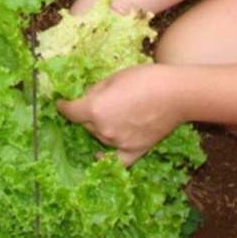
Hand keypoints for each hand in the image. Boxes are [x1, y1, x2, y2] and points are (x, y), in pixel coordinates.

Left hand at [57, 64, 181, 166]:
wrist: (176, 93)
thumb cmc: (146, 79)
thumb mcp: (114, 77)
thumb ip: (96, 90)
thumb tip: (88, 98)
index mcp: (94, 109)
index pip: (70, 111)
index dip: (63, 106)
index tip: (61, 104)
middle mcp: (102, 130)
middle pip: (86, 124)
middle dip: (87, 114)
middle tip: (102, 101)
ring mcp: (118, 143)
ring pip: (100, 136)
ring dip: (101, 127)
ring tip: (116, 113)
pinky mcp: (135, 150)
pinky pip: (115, 161)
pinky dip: (106, 159)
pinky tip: (99, 156)